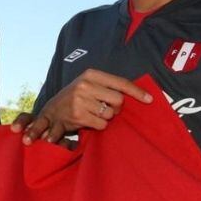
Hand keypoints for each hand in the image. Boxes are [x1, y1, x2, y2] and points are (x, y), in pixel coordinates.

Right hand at [12, 69, 151, 144]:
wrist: (50, 111)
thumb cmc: (75, 97)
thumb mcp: (89, 84)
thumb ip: (109, 86)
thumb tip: (139, 95)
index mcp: (90, 74)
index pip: (120, 82)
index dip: (136, 91)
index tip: (149, 99)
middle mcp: (85, 85)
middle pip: (118, 100)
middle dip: (115, 107)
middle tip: (104, 108)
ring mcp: (80, 100)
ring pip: (110, 114)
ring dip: (105, 117)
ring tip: (92, 114)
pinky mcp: (78, 116)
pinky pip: (102, 124)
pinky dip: (98, 126)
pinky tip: (88, 121)